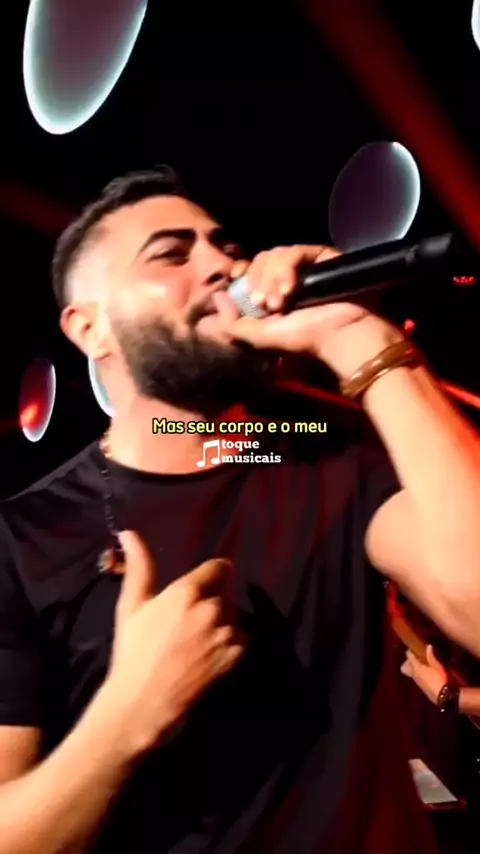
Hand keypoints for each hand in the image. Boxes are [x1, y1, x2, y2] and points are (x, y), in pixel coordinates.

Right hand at [105, 531, 244, 753]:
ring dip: (222, 621)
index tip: (204, 583)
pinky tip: (208, 653)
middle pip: (225, 593)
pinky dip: (230, 642)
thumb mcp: (132, 605)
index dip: (212, 574)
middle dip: (212, 600)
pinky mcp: (235, 657)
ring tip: (197, 638)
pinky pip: (241, 639)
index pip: (219, 568)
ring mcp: (226, 634)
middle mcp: (212, 608)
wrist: (143, 701)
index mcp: (188, 591)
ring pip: (233, 615)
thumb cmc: (133, 650)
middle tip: (189, 620)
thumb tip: (129, 533)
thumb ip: (139, 565)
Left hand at [220, 244, 402, 379]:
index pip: (249, 270)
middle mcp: (287, 275)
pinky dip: (287, 269)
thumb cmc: (303, 339)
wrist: (338, 337)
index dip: (240, 273)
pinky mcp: (320, 255)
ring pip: (274, 255)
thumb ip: (232, 323)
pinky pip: (294, 252)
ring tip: (280, 302)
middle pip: (259, 260)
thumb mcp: (259, 336)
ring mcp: (305, 264)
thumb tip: (215, 298)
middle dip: (257, 282)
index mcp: (272, 291)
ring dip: (272, 279)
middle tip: (263, 304)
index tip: (235, 280)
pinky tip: (291, 289)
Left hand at [400, 645, 447, 704]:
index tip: (415, 647)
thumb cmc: (439, 678)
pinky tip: (427, 673)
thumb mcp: (437, 665)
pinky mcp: (421, 687)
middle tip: (417, 657)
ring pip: (410, 672)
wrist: (443, 696)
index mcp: (415, 667)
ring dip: (414, 668)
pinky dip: (418, 673)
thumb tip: (428, 646)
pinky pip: (416, 677)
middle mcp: (413, 674)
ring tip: (423, 664)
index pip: (408, 656)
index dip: (410, 651)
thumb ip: (431, 655)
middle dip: (409, 661)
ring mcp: (416, 681)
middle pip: (405, 666)